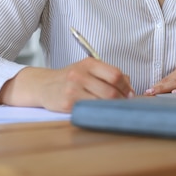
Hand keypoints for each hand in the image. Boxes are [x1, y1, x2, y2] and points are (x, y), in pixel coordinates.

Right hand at [0, 59, 133, 112]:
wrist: (44, 85)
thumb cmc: (71, 78)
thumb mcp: (88, 69)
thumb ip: (108, 74)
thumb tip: (129, 84)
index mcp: (88, 64)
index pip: (115, 74)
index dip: (127, 86)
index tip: (131, 93)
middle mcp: (80, 75)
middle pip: (111, 90)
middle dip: (122, 99)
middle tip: (126, 104)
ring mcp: (73, 90)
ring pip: (102, 102)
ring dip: (112, 107)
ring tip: (115, 108)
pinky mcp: (67, 104)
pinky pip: (90, 110)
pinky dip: (99, 112)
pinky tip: (101, 112)